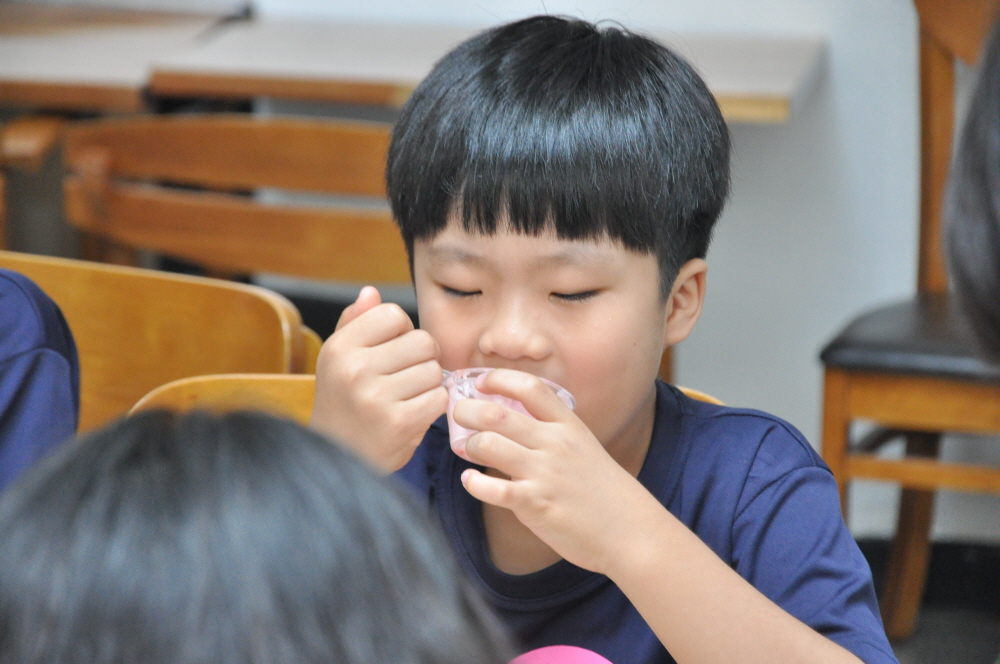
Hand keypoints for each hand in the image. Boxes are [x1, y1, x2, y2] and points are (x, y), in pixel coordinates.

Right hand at [310, 286, 448, 472]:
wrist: (334, 460)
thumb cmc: (342, 404)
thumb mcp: (337, 360)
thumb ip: (355, 323)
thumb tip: (371, 291)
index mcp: (340, 348)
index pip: (393, 314)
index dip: (402, 331)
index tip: (392, 351)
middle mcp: (355, 369)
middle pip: (422, 341)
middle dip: (422, 358)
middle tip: (405, 376)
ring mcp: (377, 398)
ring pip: (433, 371)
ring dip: (428, 385)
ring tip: (405, 397)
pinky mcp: (399, 424)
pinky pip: (439, 398)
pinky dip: (432, 406)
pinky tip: (413, 414)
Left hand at [455, 369, 651, 574]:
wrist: (631, 532)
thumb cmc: (605, 492)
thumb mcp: (585, 448)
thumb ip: (554, 432)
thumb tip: (515, 421)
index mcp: (569, 426)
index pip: (530, 387)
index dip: (499, 378)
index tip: (480, 382)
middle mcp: (555, 444)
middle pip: (498, 413)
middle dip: (467, 410)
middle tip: (457, 414)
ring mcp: (544, 474)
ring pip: (488, 444)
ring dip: (468, 445)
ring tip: (467, 450)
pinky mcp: (534, 505)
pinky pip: (491, 488)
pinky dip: (473, 482)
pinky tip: (471, 480)